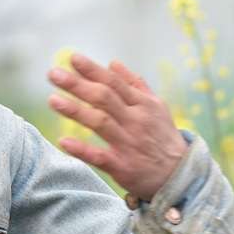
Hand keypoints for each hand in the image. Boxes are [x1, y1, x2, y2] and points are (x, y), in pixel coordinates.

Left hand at [46, 54, 187, 200]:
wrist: (180, 176)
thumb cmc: (163, 137)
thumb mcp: (157, 107)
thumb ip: (135, 84)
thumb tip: (114, 63)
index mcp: (142, 104)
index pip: (114, 82)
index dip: (92, 70)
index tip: (72, 58)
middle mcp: (135, 120)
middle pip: (104, 98)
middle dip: (77, 84)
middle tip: (53, 74)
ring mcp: (128, 143)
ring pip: (100, 122)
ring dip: (75, 111)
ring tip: (52, 100)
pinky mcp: (122, 166)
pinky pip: (99, 156)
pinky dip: (82, 149)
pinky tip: (64, 141)